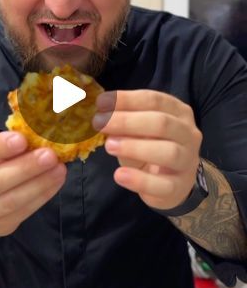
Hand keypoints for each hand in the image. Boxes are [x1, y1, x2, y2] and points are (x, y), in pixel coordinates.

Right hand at [0, 132, 65, 237]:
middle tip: (49, 155)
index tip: (21, 138)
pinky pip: (23, 212)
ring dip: (39, 184)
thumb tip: (34, 135)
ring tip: (59, 168)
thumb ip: (1, 146)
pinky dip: (43, 196)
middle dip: (24, 168)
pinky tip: (56, 181)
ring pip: (11, 202)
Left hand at [92, 90, 201, 210]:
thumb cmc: (152, 147)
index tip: (101, 102)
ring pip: (168, 152)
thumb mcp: (138, 130)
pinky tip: (119, 175)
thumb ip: (124, 122)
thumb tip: (101, 116)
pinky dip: (140, 180)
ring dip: (135, 148)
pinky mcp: (180, 187)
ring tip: (109, 146)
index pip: (154, 100)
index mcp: (178, 112)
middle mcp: (188, 133)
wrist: (173, 181)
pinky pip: (163, 185)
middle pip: (162, 123)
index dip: (127, 100)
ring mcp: (188, 161)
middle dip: (127, 121)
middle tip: (100, 123)